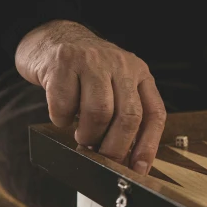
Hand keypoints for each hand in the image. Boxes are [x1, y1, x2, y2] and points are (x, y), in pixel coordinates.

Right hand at [15, 20, 165, 174]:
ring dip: (88, 134)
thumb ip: (122, 115)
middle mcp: (121, 65)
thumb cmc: (84, 71)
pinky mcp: (63, 63)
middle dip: (115, 148)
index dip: (148, 146)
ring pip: (99, 112)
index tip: (138, 170)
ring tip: (81, 135)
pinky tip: (62, 114)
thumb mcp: (114, 85)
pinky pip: (64, 104)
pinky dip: (61, 119)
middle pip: (128, 116)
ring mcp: (92, 61)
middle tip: (103, 160)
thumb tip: (125, 160)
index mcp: (139, 73)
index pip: (154, 113)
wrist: (51, 37)